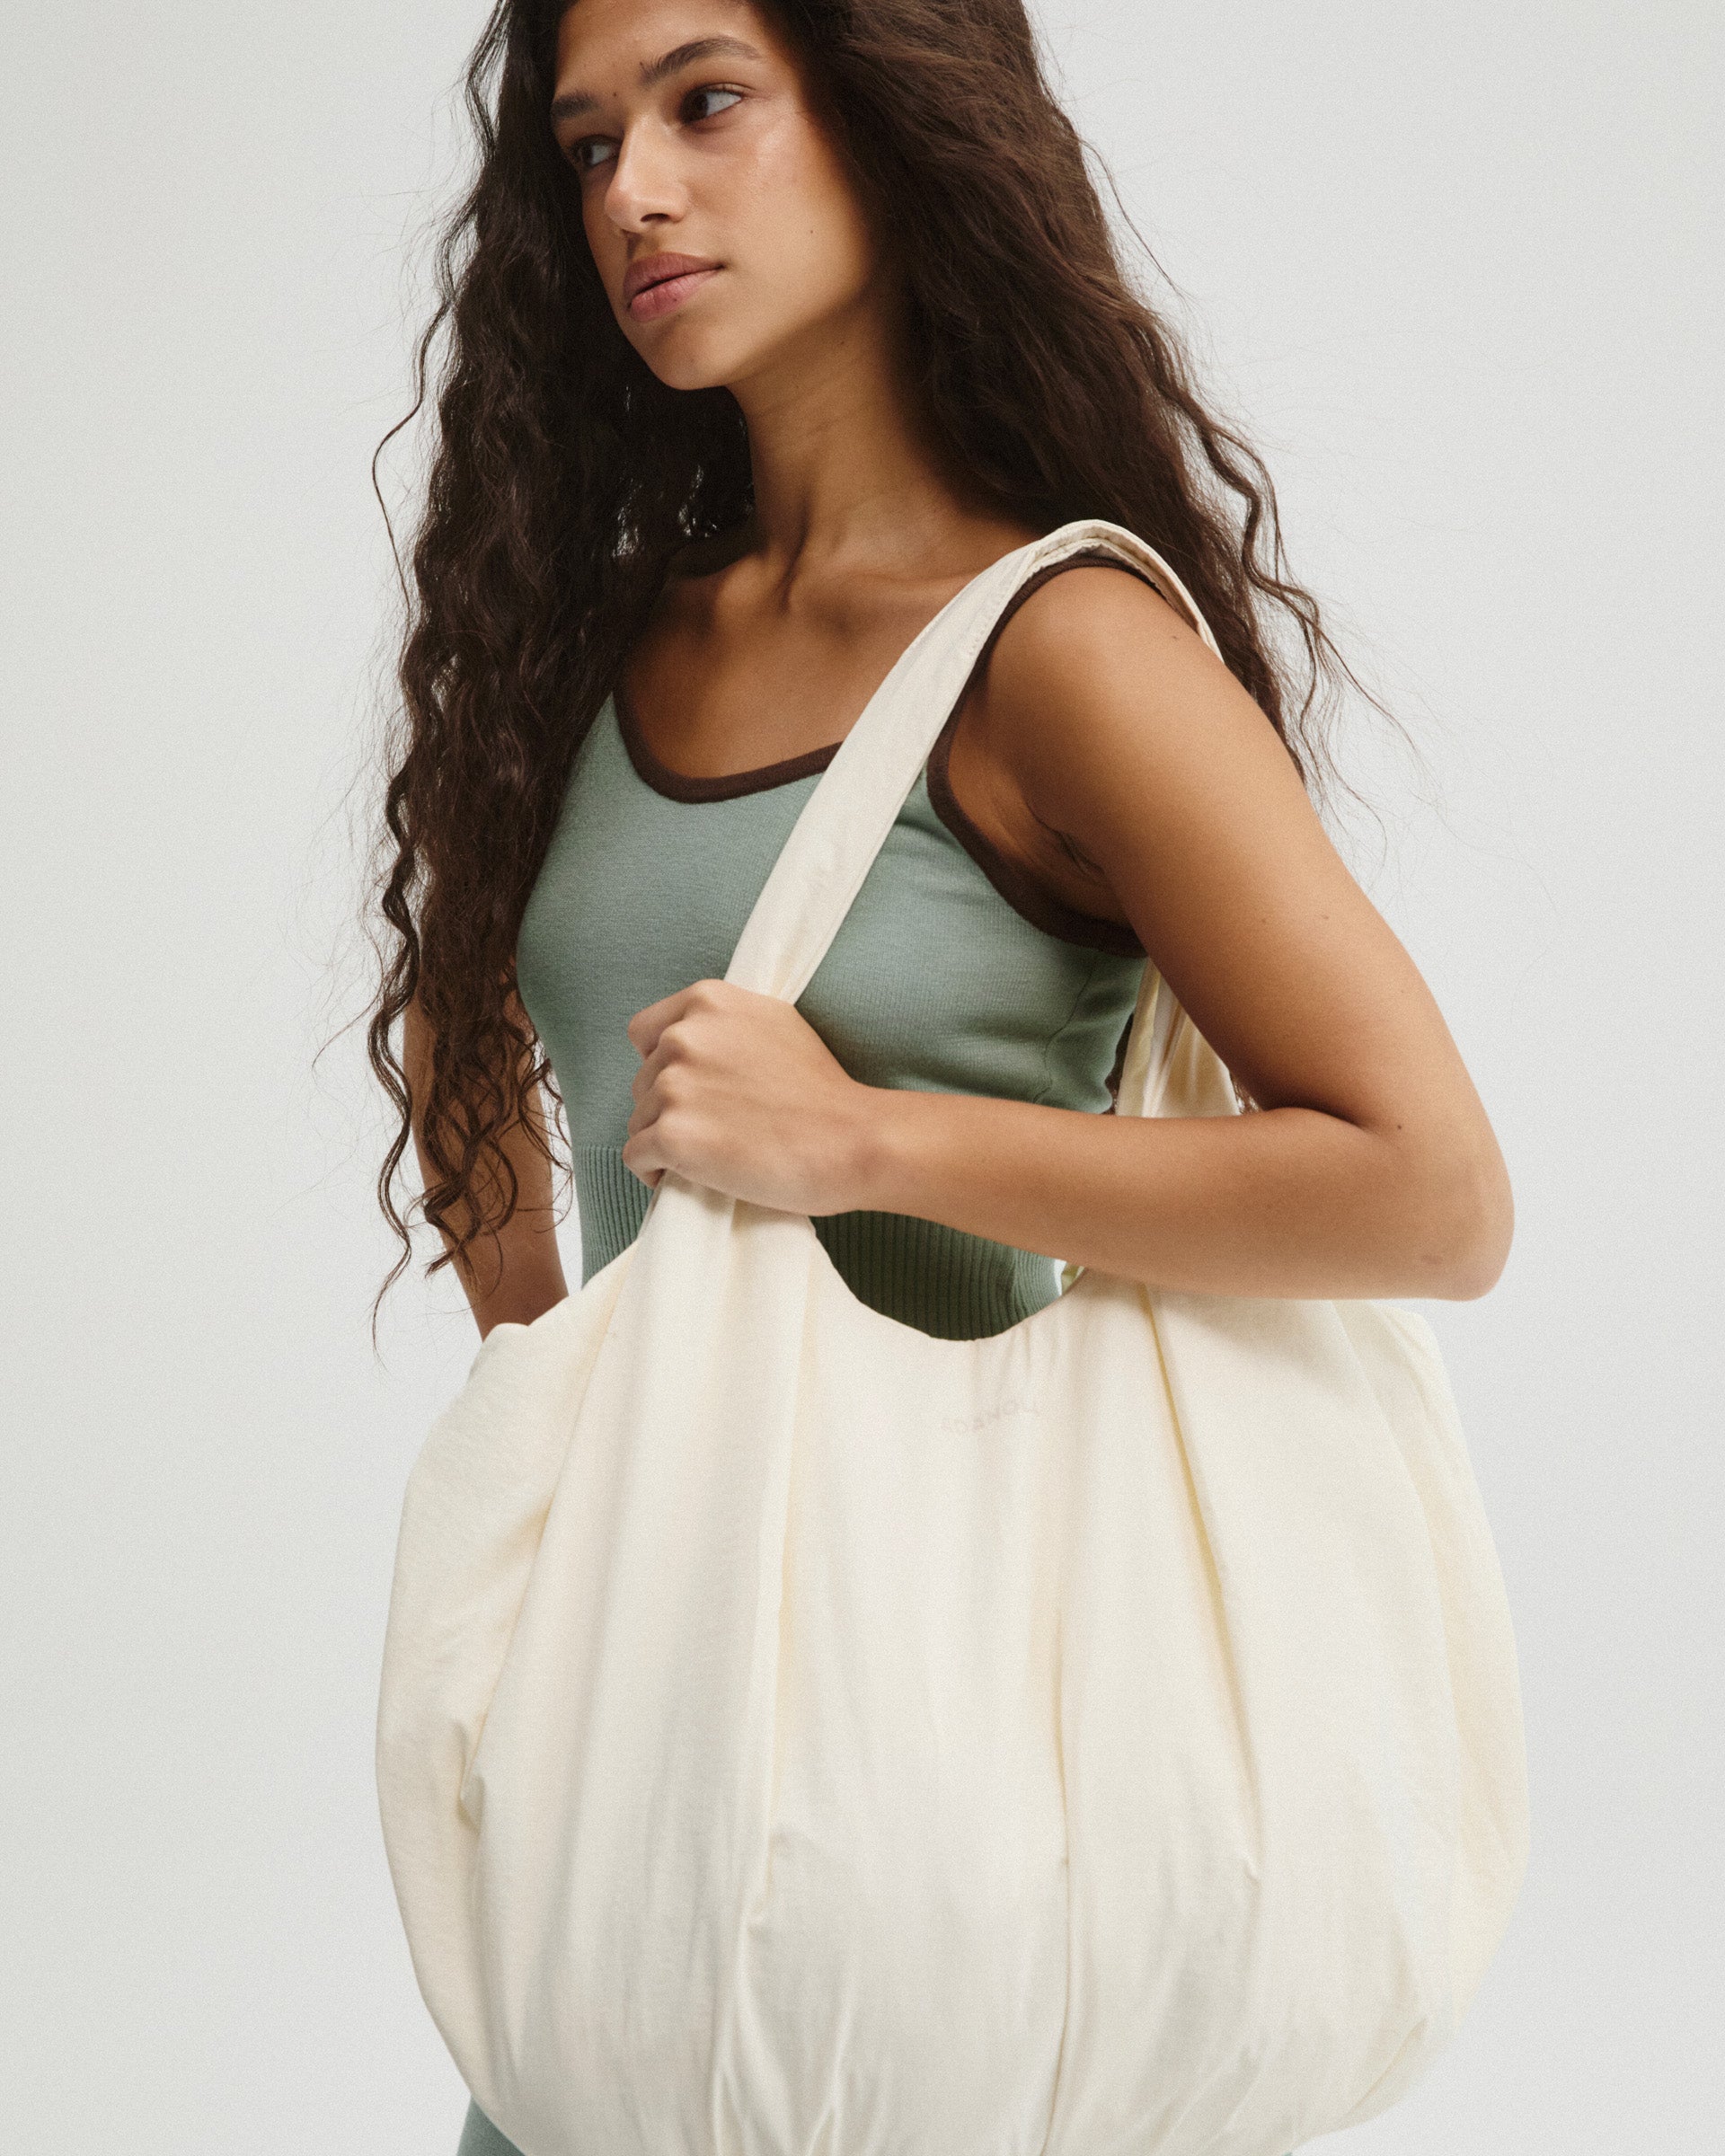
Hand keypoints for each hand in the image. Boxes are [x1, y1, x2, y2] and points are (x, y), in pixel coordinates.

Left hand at [622, 979, 873, 1216]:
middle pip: (643, 1081)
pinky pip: (636, 1157)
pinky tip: (689, 1178)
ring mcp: (674, 1085)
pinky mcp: (672, 1135)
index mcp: (707, 1003)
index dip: (662, 1065)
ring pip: (639, 1121)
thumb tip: (693, 1041)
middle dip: (670, 1107)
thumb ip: (726, 1025)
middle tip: (716, 1130)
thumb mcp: (776, 1024)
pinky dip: (654, 1172)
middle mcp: (683, 1037)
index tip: (691, 1088)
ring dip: (665, 1142)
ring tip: (711, 1157)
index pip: (645, 1033)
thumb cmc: (823, 1092)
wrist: (850, 1140)